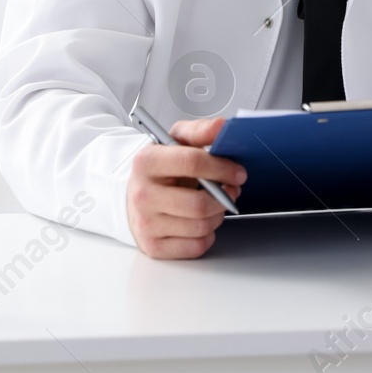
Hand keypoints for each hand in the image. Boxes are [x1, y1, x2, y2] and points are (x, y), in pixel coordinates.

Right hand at [125, 116, 244, 258]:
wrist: (133, 196)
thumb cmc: (160, 169)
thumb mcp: (176, 141)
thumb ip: (200, 131)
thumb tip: (222, 126)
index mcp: (146, 162)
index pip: (192, 163)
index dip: (222, 168)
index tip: (238, 172)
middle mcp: (142, 195)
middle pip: (199, 204)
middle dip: (225, 198)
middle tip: (231, 191)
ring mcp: (146, 224)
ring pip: (201, 227)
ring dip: (218, 215)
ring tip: (214, 204)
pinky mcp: (153, 246)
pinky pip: (196, 246)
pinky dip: (207, 235)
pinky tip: (201, 222)